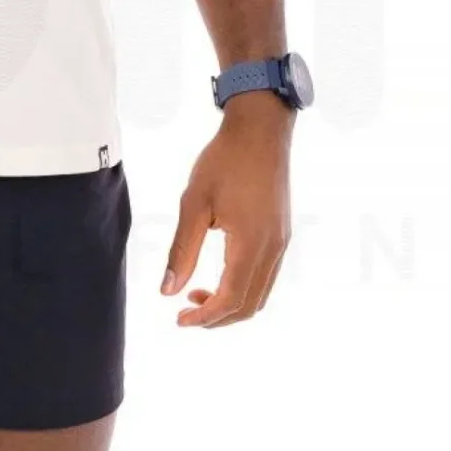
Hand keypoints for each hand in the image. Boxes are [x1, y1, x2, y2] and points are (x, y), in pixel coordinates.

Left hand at [160, 95, 292, 326]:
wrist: (261, 130)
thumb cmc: (224, 161)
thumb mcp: (193, 205)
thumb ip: (182, 251)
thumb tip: (168, 291)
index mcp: (250, 243)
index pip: (231, 299)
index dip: (205, 317)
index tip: (179, 320)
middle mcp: (272, 248)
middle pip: (249, 306)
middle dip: (217, 318)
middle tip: (186, 313)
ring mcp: (282, 241)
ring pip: (261, 294)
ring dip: (231, 304)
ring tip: (198, 294)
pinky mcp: (282, 233)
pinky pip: (267, 276)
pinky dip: (244, 287)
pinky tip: (220, 274)